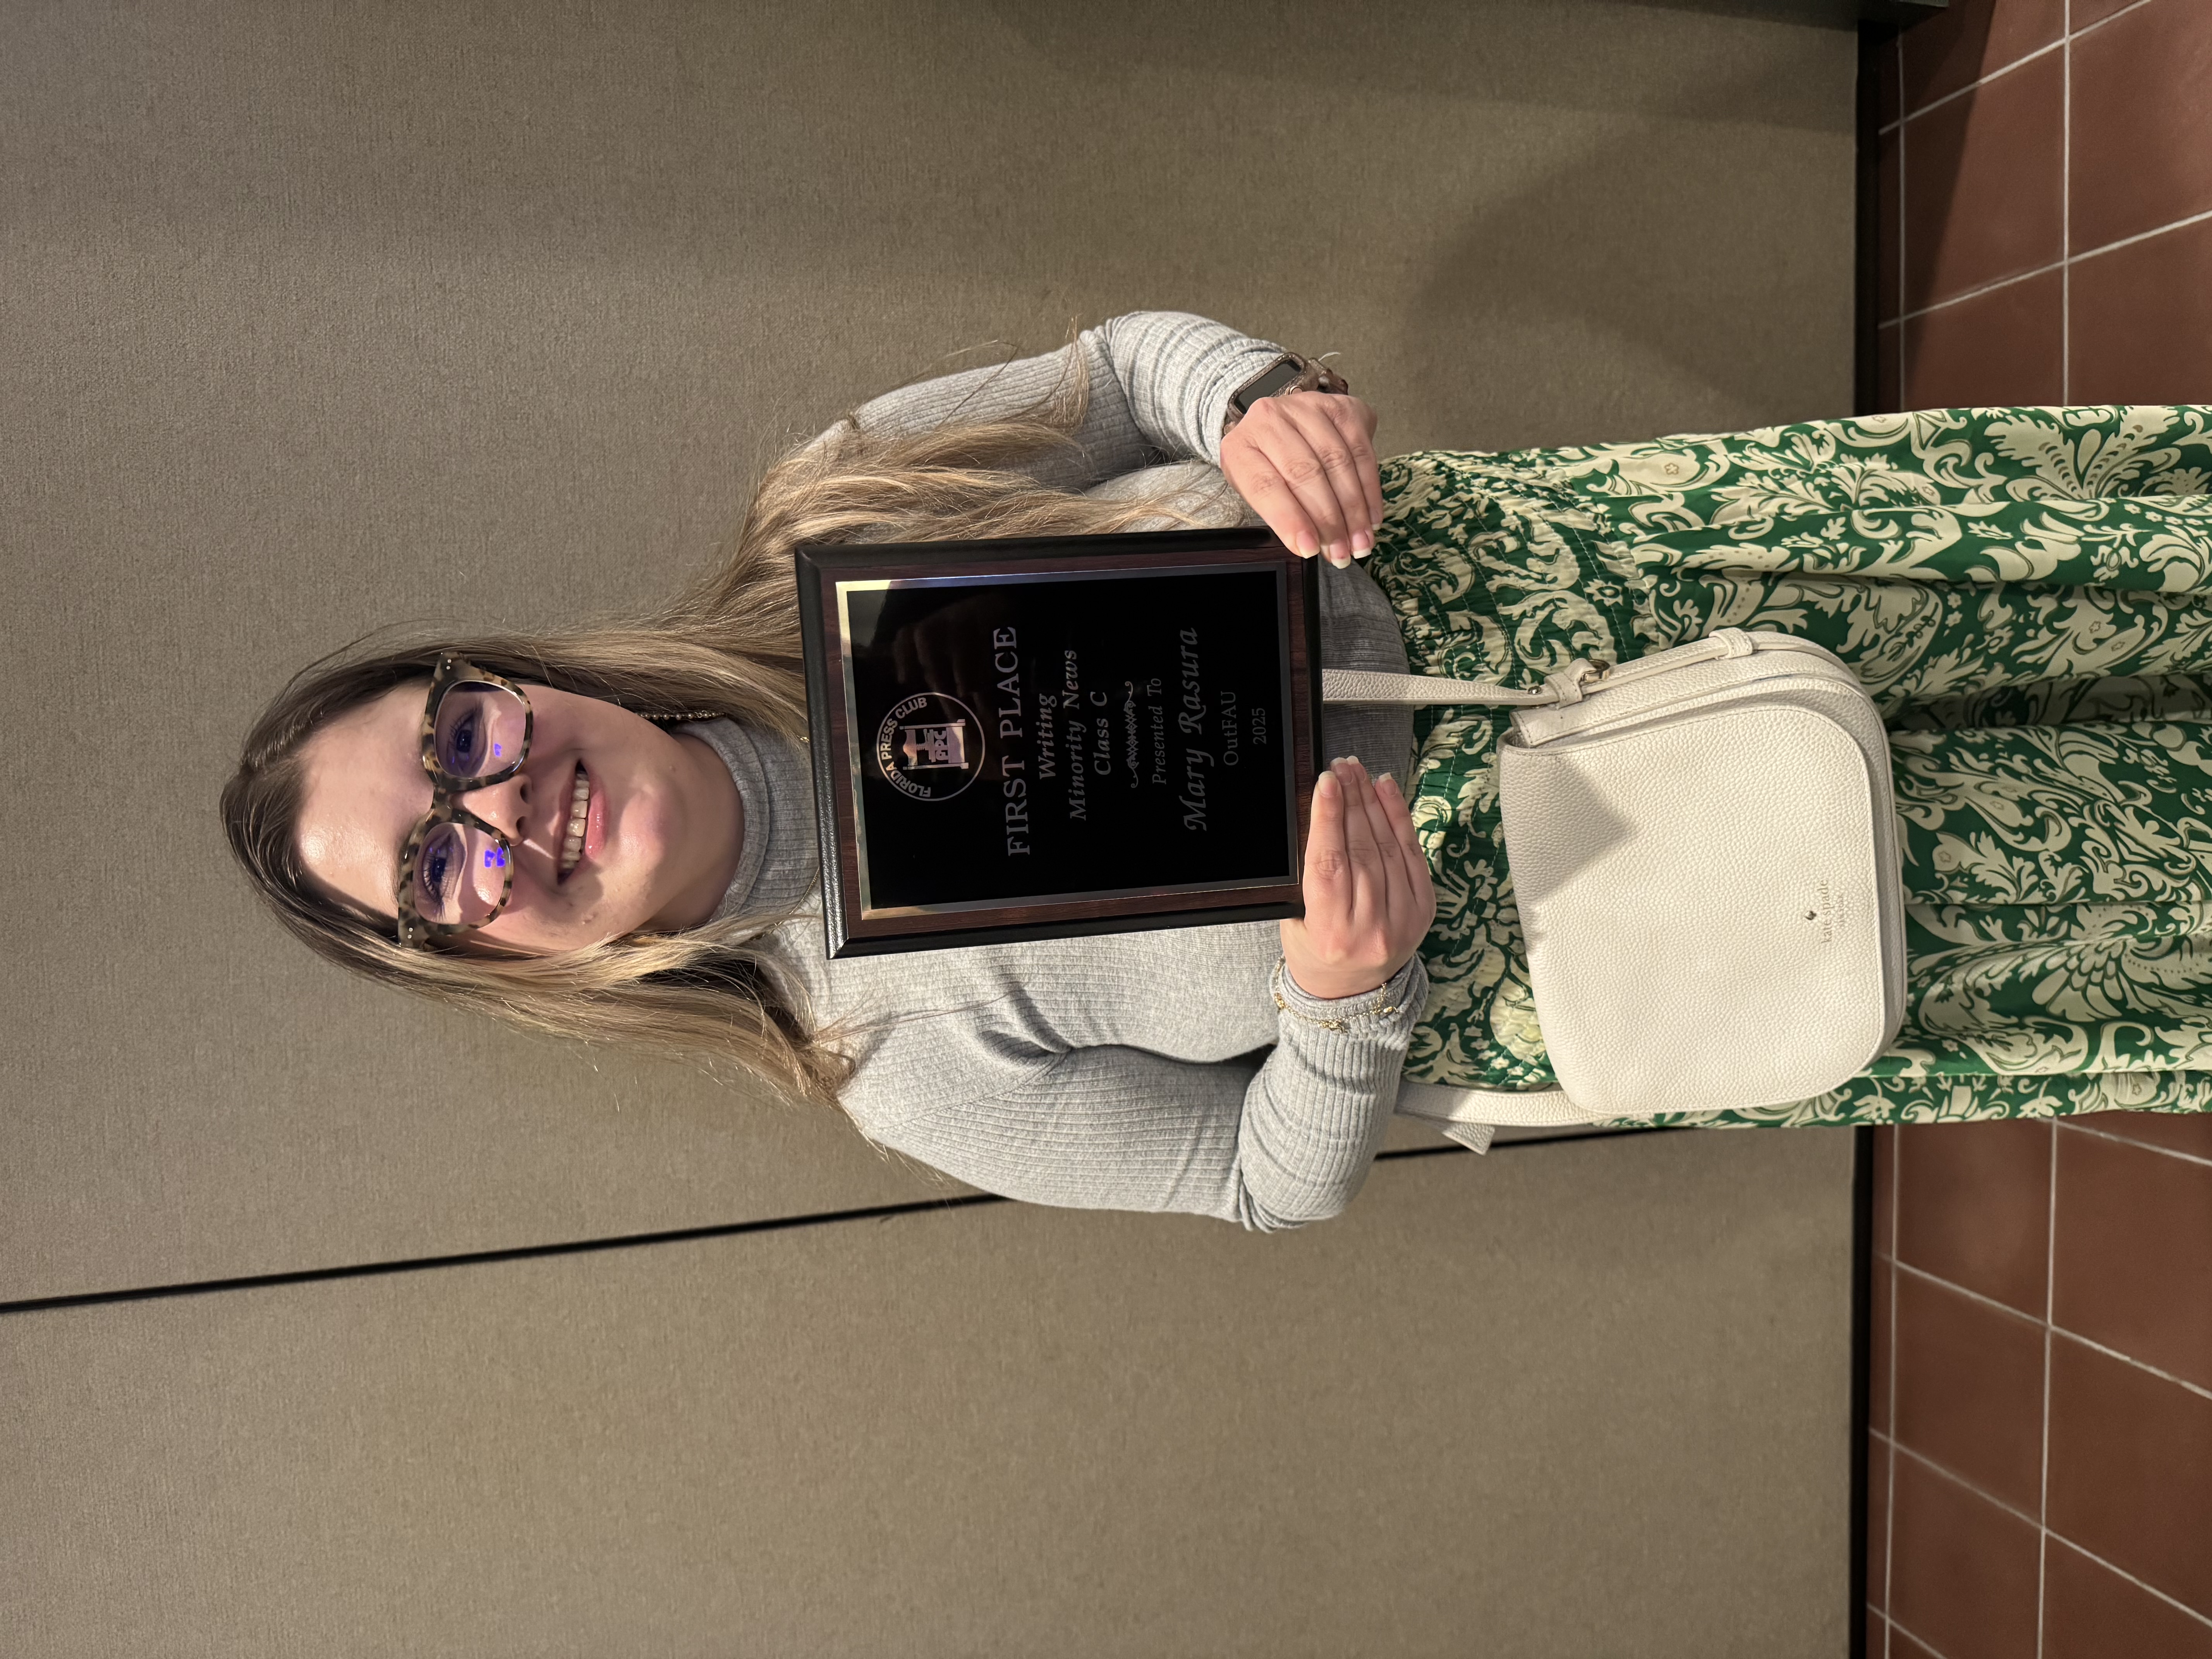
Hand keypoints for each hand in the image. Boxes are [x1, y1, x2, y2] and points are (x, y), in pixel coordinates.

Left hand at [1220, 390, 1383, 567]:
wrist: (1280, 422)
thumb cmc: (1266, 463)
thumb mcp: (1257, 490)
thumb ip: (1280, 515)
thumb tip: (1313, 546)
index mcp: (1240, 445)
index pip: (1265, 485)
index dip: (1289, 520)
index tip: (1309, 549)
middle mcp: (1271, 419)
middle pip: (1305, 473)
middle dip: (1329, 520)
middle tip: (1342, 553)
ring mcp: (1307, 407)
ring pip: (1337, 462)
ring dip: (1354, 510)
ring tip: (1360, 542)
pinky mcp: (1341, 406)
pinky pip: (1361, 451)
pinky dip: (1369, 490)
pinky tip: (1371, 517)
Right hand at [1279, 756, 1434, 1001]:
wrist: (1351, 990)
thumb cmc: (1316, 949)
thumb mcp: (1296, 919)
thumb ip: (1310, 875)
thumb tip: (1321, 814)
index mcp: (1332, 934)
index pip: (1330, 865)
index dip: (1328, 819)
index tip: (1327, 783)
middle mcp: (1371, 928)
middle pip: (1361, 850)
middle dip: (1351, 801)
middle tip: (1342, 768)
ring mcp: (1403, 920)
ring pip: (1388, 847)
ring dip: (1372, 803)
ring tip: (1359, 773)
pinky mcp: (1424, 910)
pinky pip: (1412, 854)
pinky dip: (1399, 818)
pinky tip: (1386, 791)